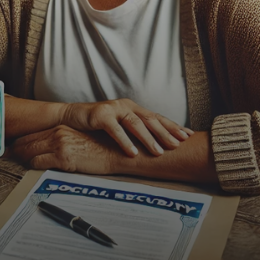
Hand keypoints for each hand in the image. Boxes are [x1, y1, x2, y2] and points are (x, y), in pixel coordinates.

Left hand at [12, 125, 122, 174]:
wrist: (118, 152)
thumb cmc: (101, 149)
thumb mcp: (78, 140)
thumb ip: (62, 142)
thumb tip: (47, 150)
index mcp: (60, 127)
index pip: (32, 134)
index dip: (19, 142)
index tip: (11, 148)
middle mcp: (57, 133)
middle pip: (26, 142)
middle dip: (14, 151)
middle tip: (6, 156)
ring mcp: (59, 144)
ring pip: (29, 152)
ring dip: (22, 160)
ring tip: (16, 164)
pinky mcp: (63, 157)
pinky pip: (38, 163)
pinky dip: (33, 167)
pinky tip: (32, 170)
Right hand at [62, 98, 190, 156]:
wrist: (71, 117)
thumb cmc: (97, 125)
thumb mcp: (119, 126)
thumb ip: (135, 132)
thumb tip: (156, 145)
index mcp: (133, 108)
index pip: (157, 118)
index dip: (173, 126)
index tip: (188, 136)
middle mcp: (126, 106)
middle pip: (150, 120)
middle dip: (166, 133)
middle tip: (179, 145)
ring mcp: (113, 109)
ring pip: (135, 124)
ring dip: (148, 139)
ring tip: (158, 152)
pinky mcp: (100, 116)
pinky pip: (115, 130)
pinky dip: (125, 141)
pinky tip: (133, 152)